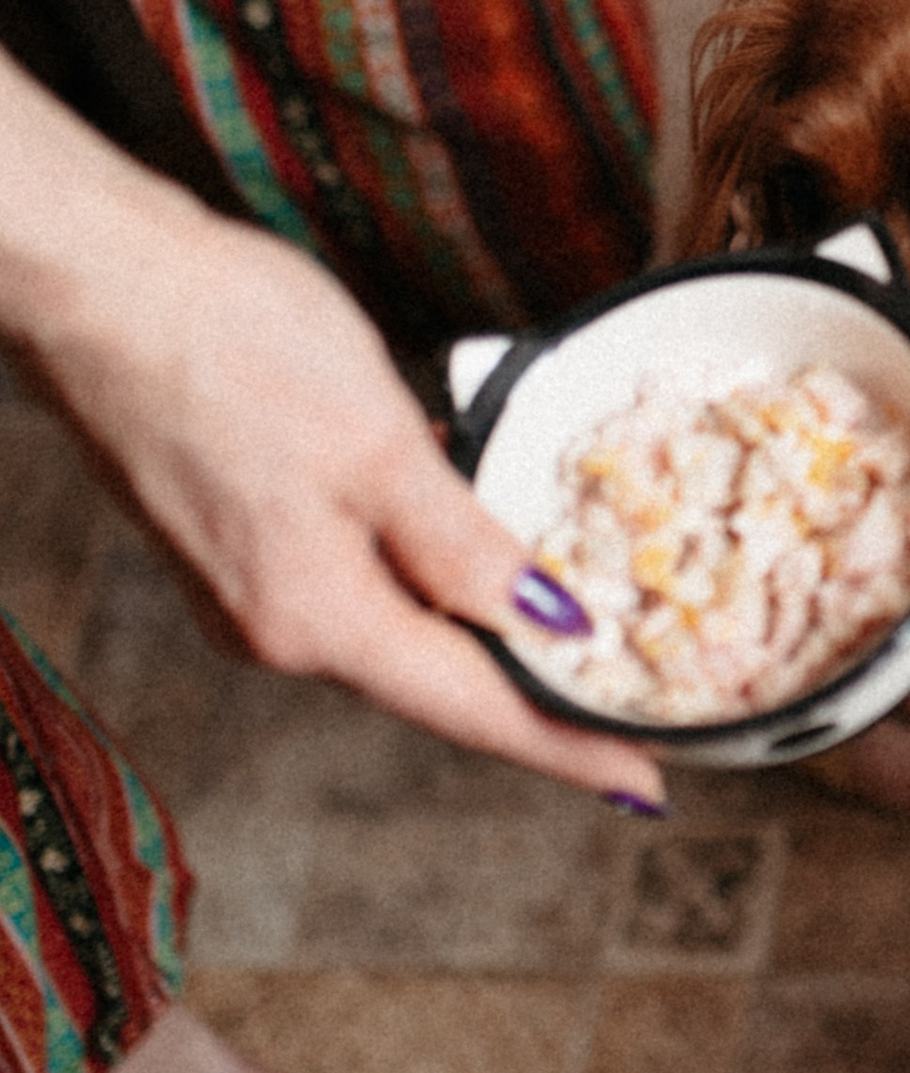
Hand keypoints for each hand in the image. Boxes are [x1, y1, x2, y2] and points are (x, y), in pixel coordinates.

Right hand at [18, 181, 663, 804]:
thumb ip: (465, 545)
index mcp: (318, 619)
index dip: (568, 745)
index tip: (648, 787)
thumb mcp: (380, 443)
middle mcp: (276, 629)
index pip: (472, 709)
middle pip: (436, 681)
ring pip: (396, 628)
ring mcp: (246, 589)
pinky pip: (356, 581)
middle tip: (630, 711)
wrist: (98, 286)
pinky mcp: (234, 540)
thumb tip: (552, 626)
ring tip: (569, 633)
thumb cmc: (234, 346)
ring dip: (478, 630)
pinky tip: (466, 537)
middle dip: (532, 695)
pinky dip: (423, 574)